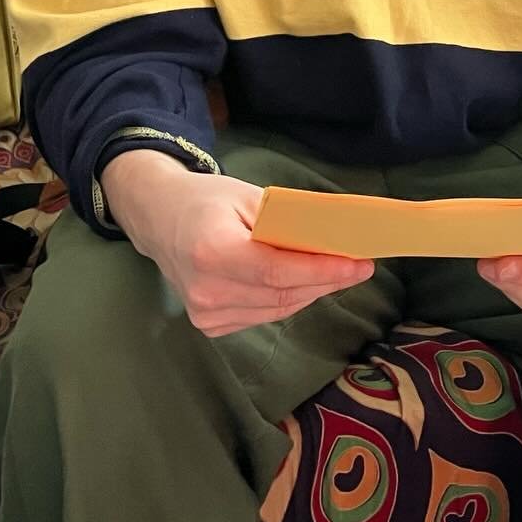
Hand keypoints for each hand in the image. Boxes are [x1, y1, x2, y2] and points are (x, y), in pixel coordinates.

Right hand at [101, 149, 373, 337]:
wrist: (160, 219)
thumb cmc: (208, 200)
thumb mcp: (251, 197)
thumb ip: (289, 222)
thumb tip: (337, 239)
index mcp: (211, 251)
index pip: (278, 272)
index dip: (322, 271)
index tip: (360, 264)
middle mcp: (205, 289)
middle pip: (281, 294)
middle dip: (327, 281)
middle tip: (361, 266)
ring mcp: (204, 313)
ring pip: (277, 308)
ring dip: (314, 291)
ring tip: (341, 272)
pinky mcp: (209, 324)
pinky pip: (263, 314)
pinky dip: (291, 299)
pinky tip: (308, 282)